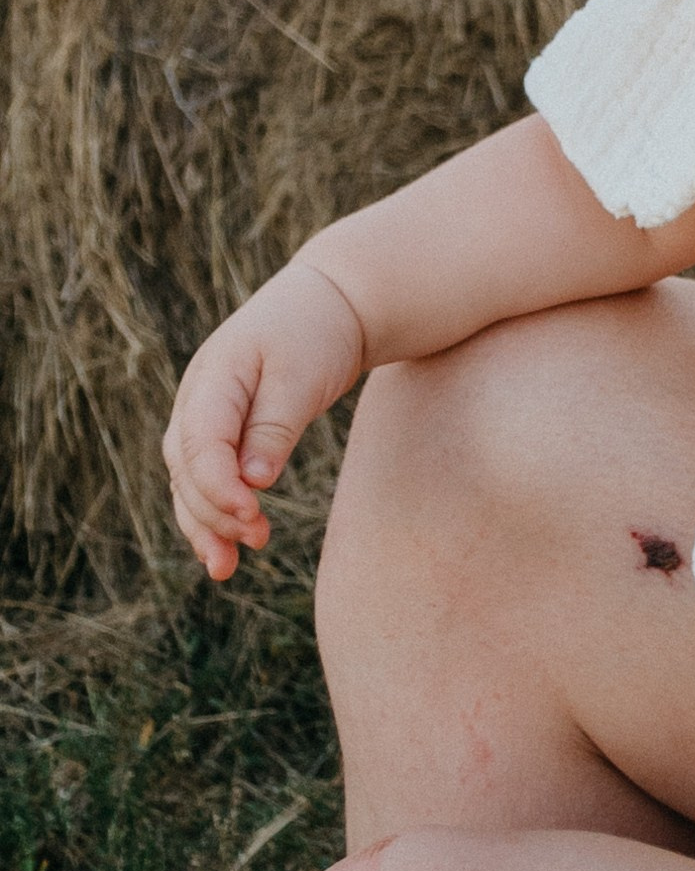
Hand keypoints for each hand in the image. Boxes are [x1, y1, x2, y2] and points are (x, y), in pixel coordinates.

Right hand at [163, 258, 368, 580]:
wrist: (332, 302)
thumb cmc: (319, 332)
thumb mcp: (302, 375)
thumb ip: (274, 427)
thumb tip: (252, 483)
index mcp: (213, 376)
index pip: (199, 443)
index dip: (219, 486)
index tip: (253, 514)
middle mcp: (196, 399)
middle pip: (186, 469)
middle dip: (214, 512)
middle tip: (258, 538)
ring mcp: (203, 415)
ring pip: (187, 482)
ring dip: (205, 525)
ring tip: (227, 567)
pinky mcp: (220, 433)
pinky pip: (204, 481)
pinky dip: (212, 515)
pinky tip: (225, 552)